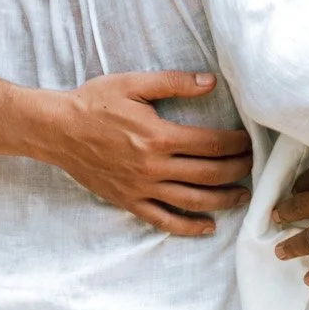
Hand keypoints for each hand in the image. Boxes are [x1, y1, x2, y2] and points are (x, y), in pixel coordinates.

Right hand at [43, 71, 254, 236]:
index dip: (237, 144)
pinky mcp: (128, 201)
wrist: (56, 129)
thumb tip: (211, 82)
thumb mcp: (133, 83)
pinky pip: (163, 219)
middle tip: (252, 165)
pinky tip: (208, 227)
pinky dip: (188, 227)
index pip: (211, 144)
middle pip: (209, 174)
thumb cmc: (94, 102)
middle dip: (237, 170)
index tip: (250, 141)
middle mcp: (153, 166)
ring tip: (243, 196)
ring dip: (223, 200)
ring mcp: (141, 187)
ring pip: (192, 200)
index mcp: (158, 136)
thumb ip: (174, 83)